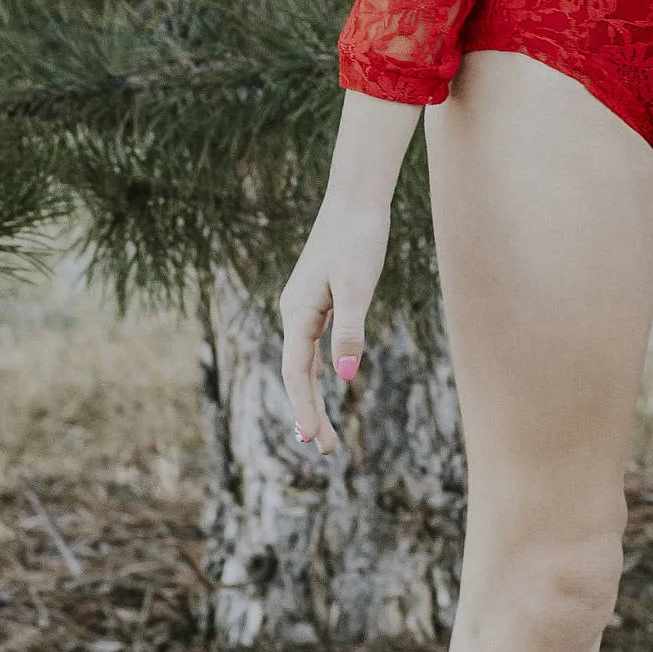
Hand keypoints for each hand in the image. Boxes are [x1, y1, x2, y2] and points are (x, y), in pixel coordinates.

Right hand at [277, 192, 391, 455]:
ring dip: (313, 397)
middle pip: (297, 374)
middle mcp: (293, 313)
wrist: (355, 200)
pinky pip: (311, 346)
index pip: (297, 373)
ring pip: (303, 363)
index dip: (305, 408)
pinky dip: (316, 372)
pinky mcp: (316, 300)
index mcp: (297, 313)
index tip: (314, 441)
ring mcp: (303, 307)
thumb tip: (343, 376)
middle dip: (310, 413)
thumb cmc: (359, 240)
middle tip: (326, 451)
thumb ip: (350, 331)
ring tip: (325, 433)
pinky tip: (327, 383)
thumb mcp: (359, 287)